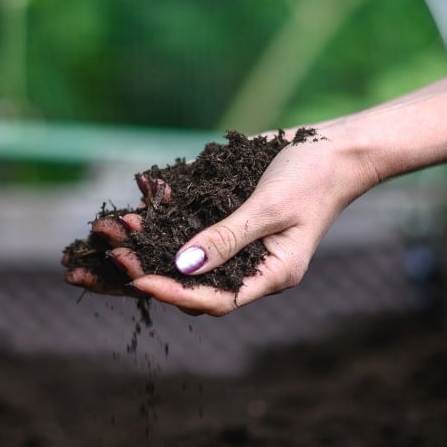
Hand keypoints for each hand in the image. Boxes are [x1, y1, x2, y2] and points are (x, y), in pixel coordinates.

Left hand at [127, 122, 378, 315]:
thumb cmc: (314, 178)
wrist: (336, 146)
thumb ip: (228, 236)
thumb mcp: (270, 207)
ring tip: (111, 230)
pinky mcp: (227, 218)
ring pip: (183, 255)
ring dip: (147, 243)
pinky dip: (163, 214)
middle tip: (109, 258)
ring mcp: (237, 242)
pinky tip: (140, 200)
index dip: (172, 293)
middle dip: (146, 273)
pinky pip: (189, 224)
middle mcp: (250, 264)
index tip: (136, 278)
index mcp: (270, 274)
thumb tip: (183, 265)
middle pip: (191, 284)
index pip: (214, 300)